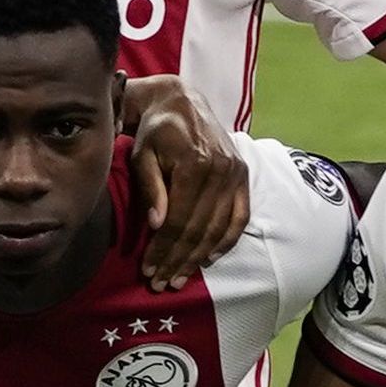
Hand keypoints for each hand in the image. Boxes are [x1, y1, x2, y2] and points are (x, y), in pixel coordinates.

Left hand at [124, 78, 247, 287]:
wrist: (181, 103)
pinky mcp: (244, 176)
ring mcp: (236, 174)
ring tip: (180, 278)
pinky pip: (239, 217)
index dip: (163, 249)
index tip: (148, 270)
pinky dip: (226, 241)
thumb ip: (151, 188)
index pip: (178, 219)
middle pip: (198, 229)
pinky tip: (210, 259)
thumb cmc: (155, 132)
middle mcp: (220, 170)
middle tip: (161, 283)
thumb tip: (157, 225)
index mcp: (194, 163)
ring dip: (198, 258)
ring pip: (217, 228)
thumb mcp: (142, 155)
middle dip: (178, 260)